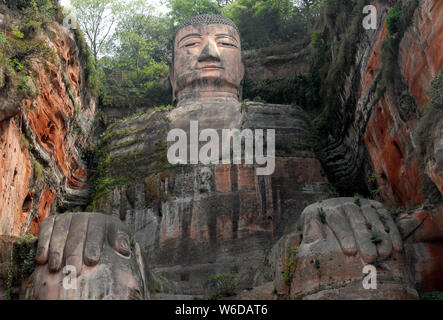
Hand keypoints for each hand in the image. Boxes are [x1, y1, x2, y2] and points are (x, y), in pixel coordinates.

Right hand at [26, 212, 146, 299]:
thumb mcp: (119, 240)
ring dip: (56, 250)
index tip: (92, 260)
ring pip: (60, 232)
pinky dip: (43, 244)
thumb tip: (123, 249)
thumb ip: (122, 242)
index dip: (93, 244)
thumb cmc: (107, 244)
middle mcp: (84, 216)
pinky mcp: (52, 221)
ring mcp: (67, 218)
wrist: (91, 240)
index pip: (97, 229)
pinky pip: (46, 230)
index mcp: (102, 220)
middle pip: (77, 233)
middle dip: (74, 252)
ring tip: (56, 267)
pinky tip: (42, 260)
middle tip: (72, 269)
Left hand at [298, 197, 402, 262]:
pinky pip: (385, 217)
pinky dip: (392, 231)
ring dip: (382, 236)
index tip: (351, 251)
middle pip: (356, 219)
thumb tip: (315, 237)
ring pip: (373, 217)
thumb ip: (310, 231)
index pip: (337, 220)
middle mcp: (344, 203)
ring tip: (386, 254)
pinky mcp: (374, 206)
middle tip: (371, 257)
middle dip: (365, 238)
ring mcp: (360, 203)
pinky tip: (397, 247)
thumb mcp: (307, 228)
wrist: (325, 217)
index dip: (344, 235)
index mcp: (325, 209)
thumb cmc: (315, 228)